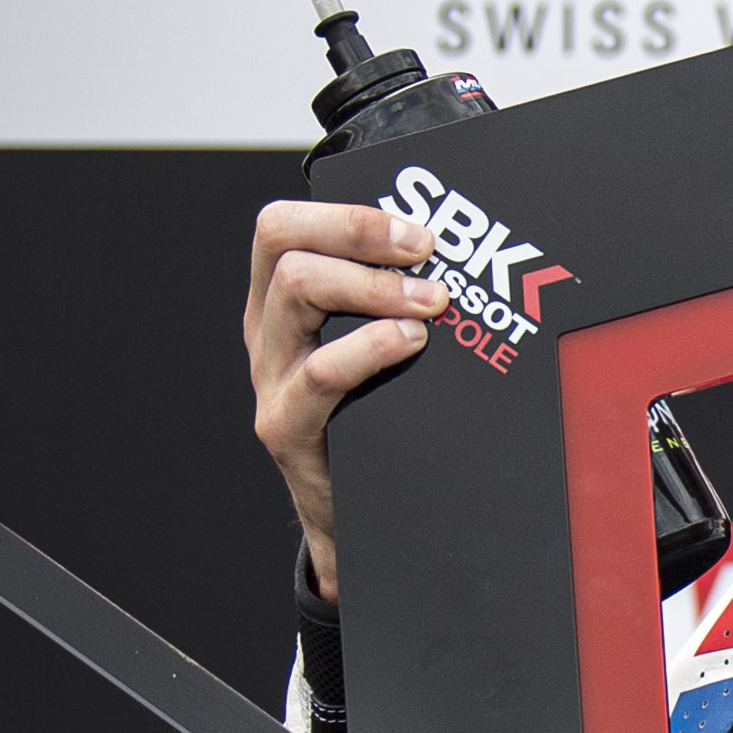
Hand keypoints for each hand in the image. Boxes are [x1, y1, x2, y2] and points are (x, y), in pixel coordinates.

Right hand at [244, 191, 446, 594]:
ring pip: (296, 292)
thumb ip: (394, 305)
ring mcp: (271, 378)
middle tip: (426, 252)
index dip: (343, 213)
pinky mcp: (286, 425)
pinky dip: (368, 348)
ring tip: (428, 302)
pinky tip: (410, 344)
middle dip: (361, 236)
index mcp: (279, 303)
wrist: (353, 519)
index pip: (281, 227)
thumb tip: (466, 256)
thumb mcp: (374, 354)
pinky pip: (319, 372)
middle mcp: (267, 332)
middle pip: (286, 247)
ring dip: (372, 285)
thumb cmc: (375, 422)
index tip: (413, 228)